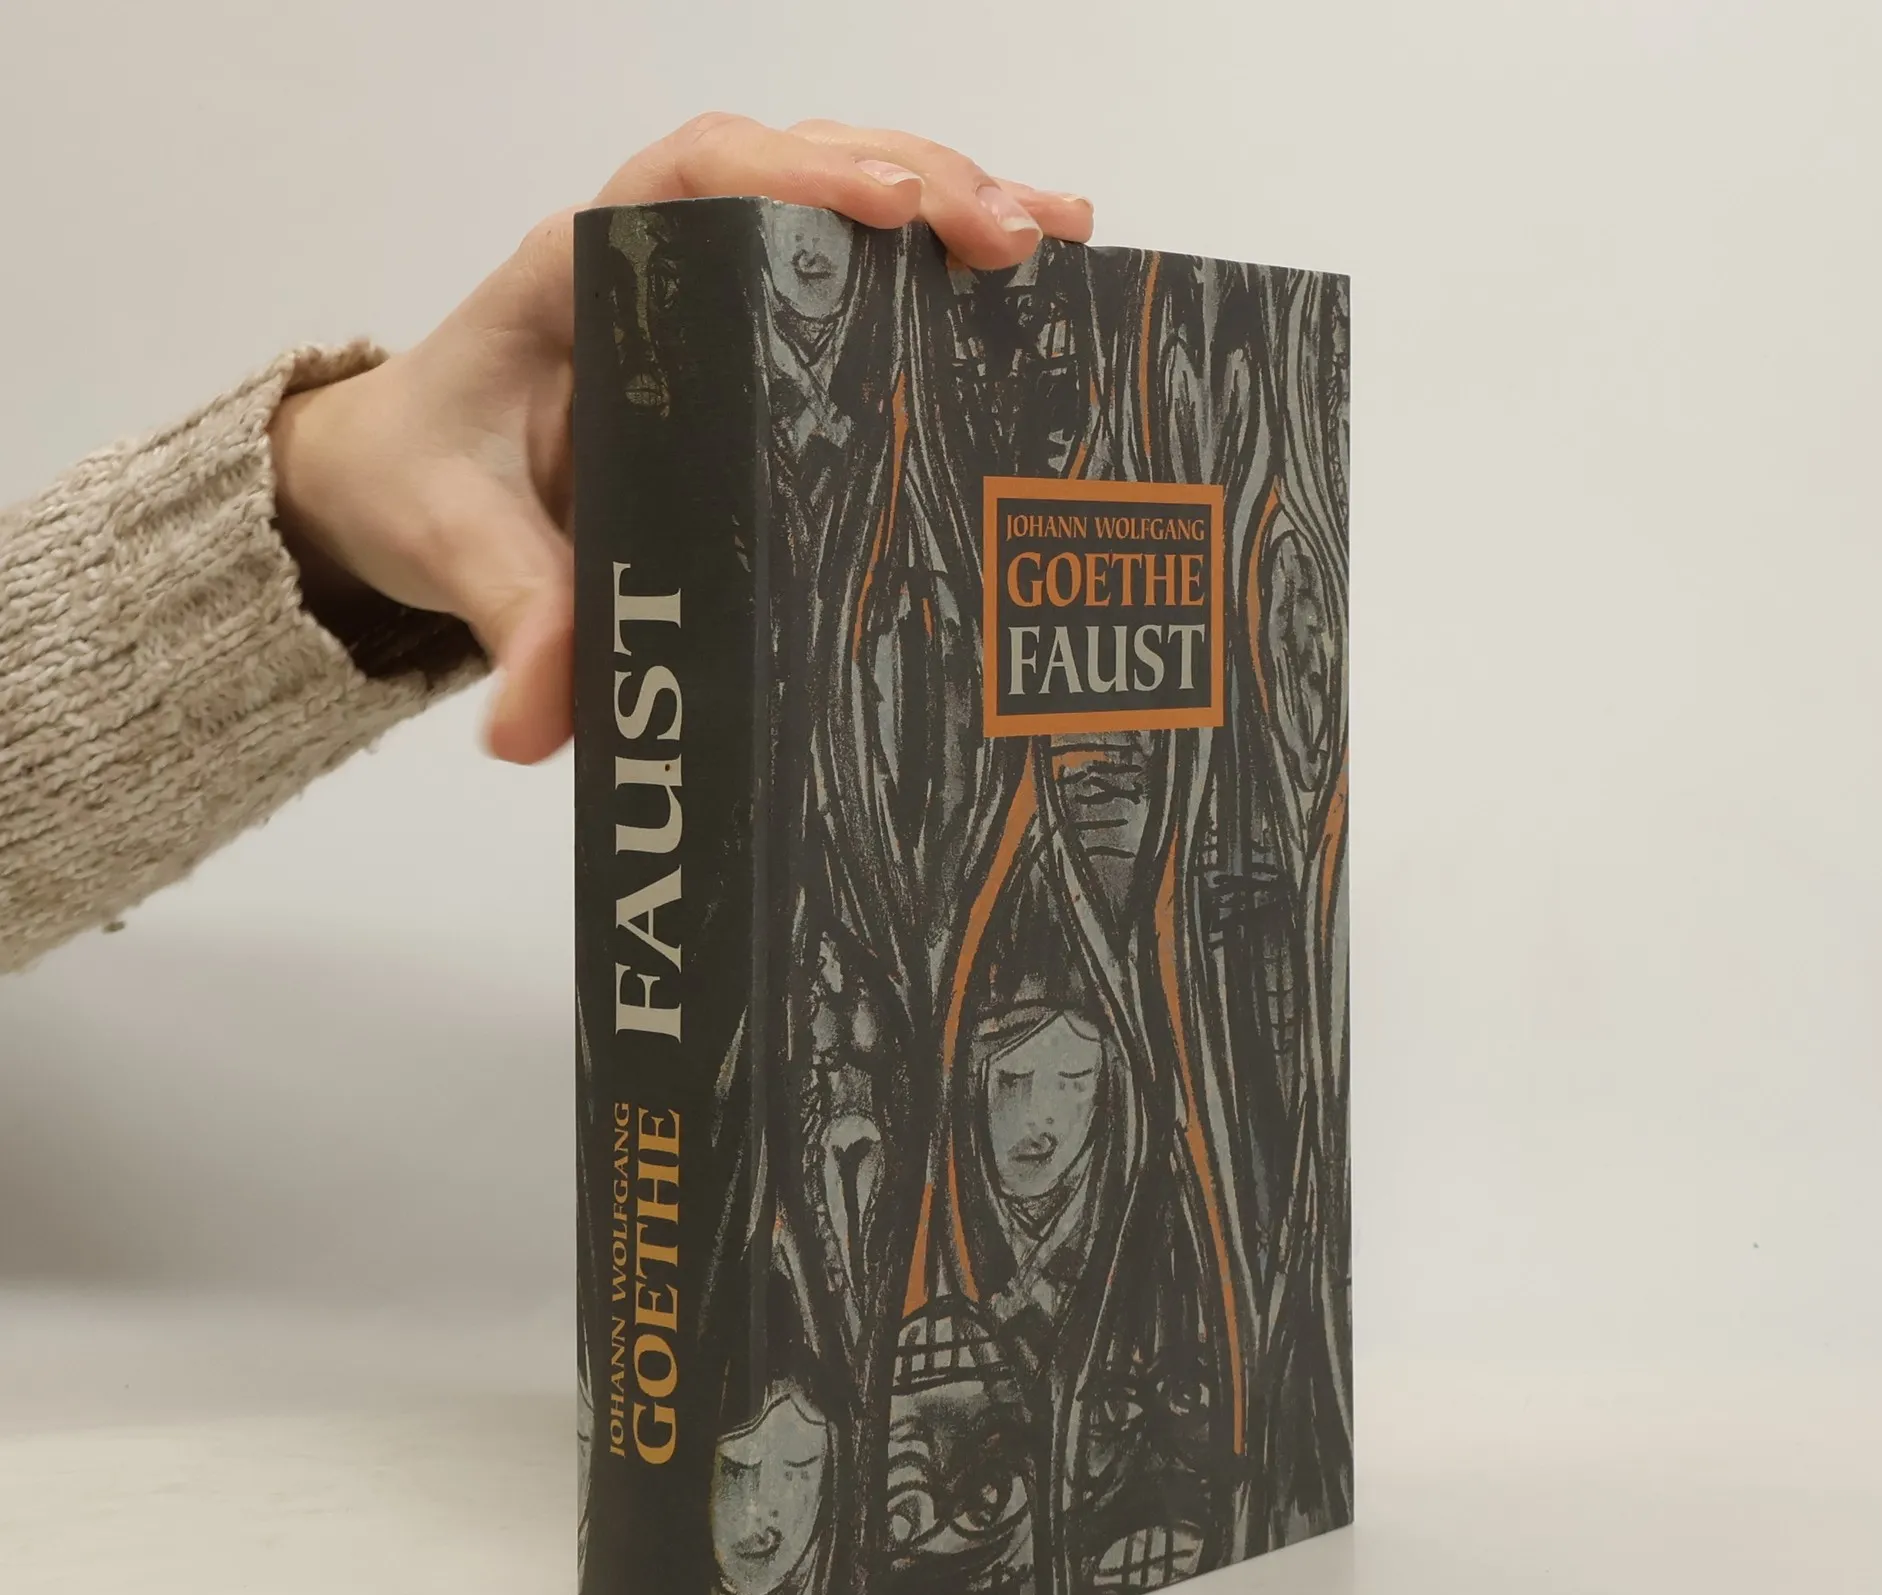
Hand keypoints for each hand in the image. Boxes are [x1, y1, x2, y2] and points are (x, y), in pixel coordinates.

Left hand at [269, 113, 1093, 762]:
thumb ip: (511, 623)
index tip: (892, 212)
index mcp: (581, 272)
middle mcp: (656, 250)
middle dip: (919, 182)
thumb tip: (532, 729)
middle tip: (1017, 239)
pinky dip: (941, 266)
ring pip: (843, 196)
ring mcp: (712, 282)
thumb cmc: (433, 485)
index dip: (799, 176)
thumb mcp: (459, 551)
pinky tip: (1030, 286)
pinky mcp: (749, 327)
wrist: (408, 483)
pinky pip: (853, 266)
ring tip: (1058, 239)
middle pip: (799, 164)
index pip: (696, 177)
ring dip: (953, 204)